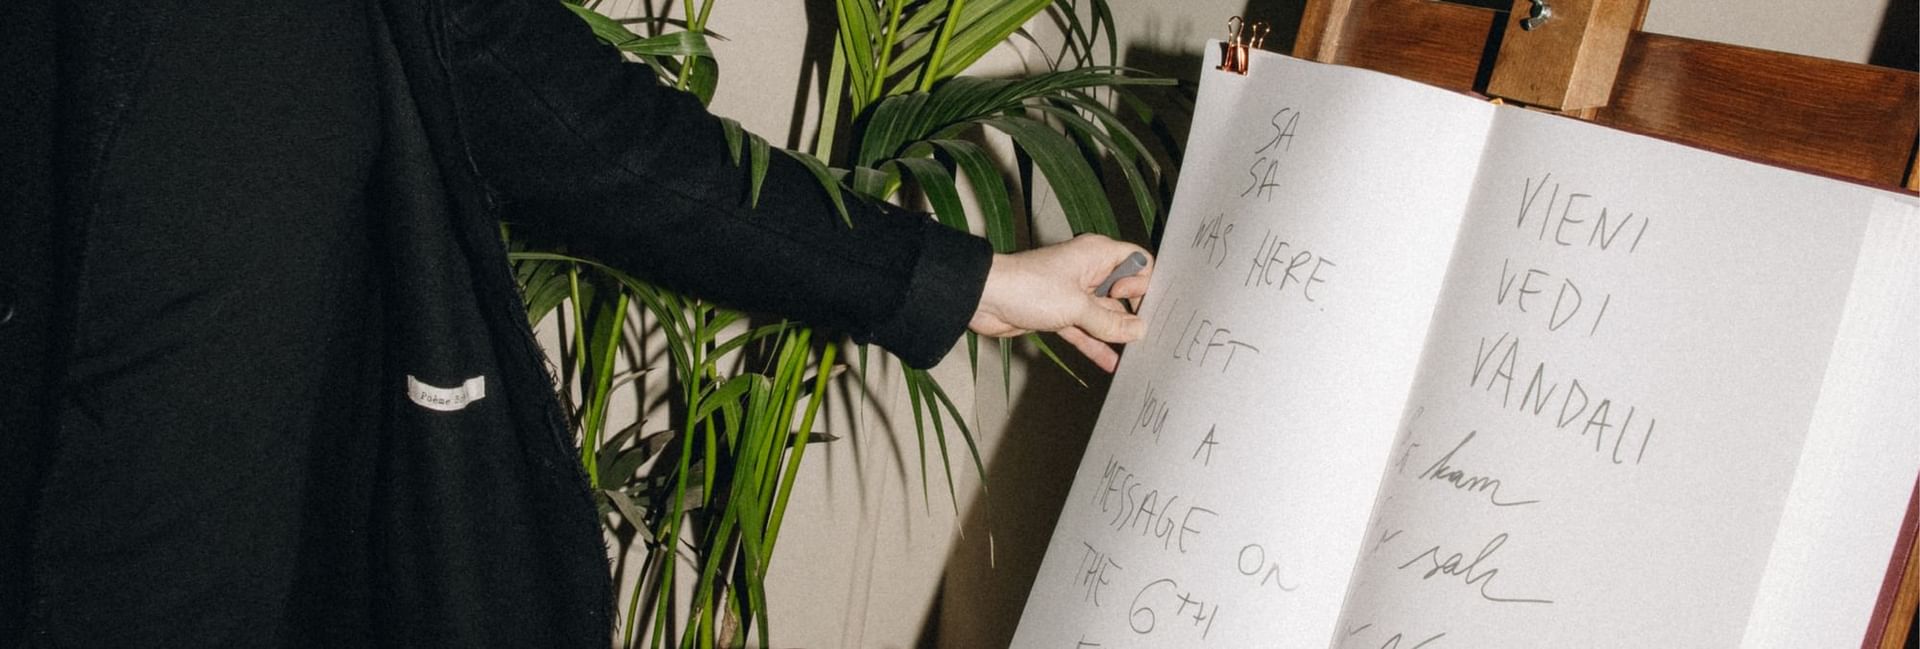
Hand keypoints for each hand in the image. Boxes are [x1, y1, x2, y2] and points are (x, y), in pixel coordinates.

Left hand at [969, 234, 1153, 371]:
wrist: (985, 299)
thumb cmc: (1028, 288)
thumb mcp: (1077, 307)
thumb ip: (1110, 322)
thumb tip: (1139, 330)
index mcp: (1097, 254)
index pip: (1138, 261)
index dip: (1142, 284)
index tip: (1130, 303)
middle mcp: (1089, 270)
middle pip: (1125, 291)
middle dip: (1135, 313)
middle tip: (1145, 337)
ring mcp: (1074, 293)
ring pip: (1104, 314)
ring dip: (1115, 334)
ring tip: (1135, 356)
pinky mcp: (1060, 313)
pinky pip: (1085, 329)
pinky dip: (1095, 344)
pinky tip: (1109, 362)